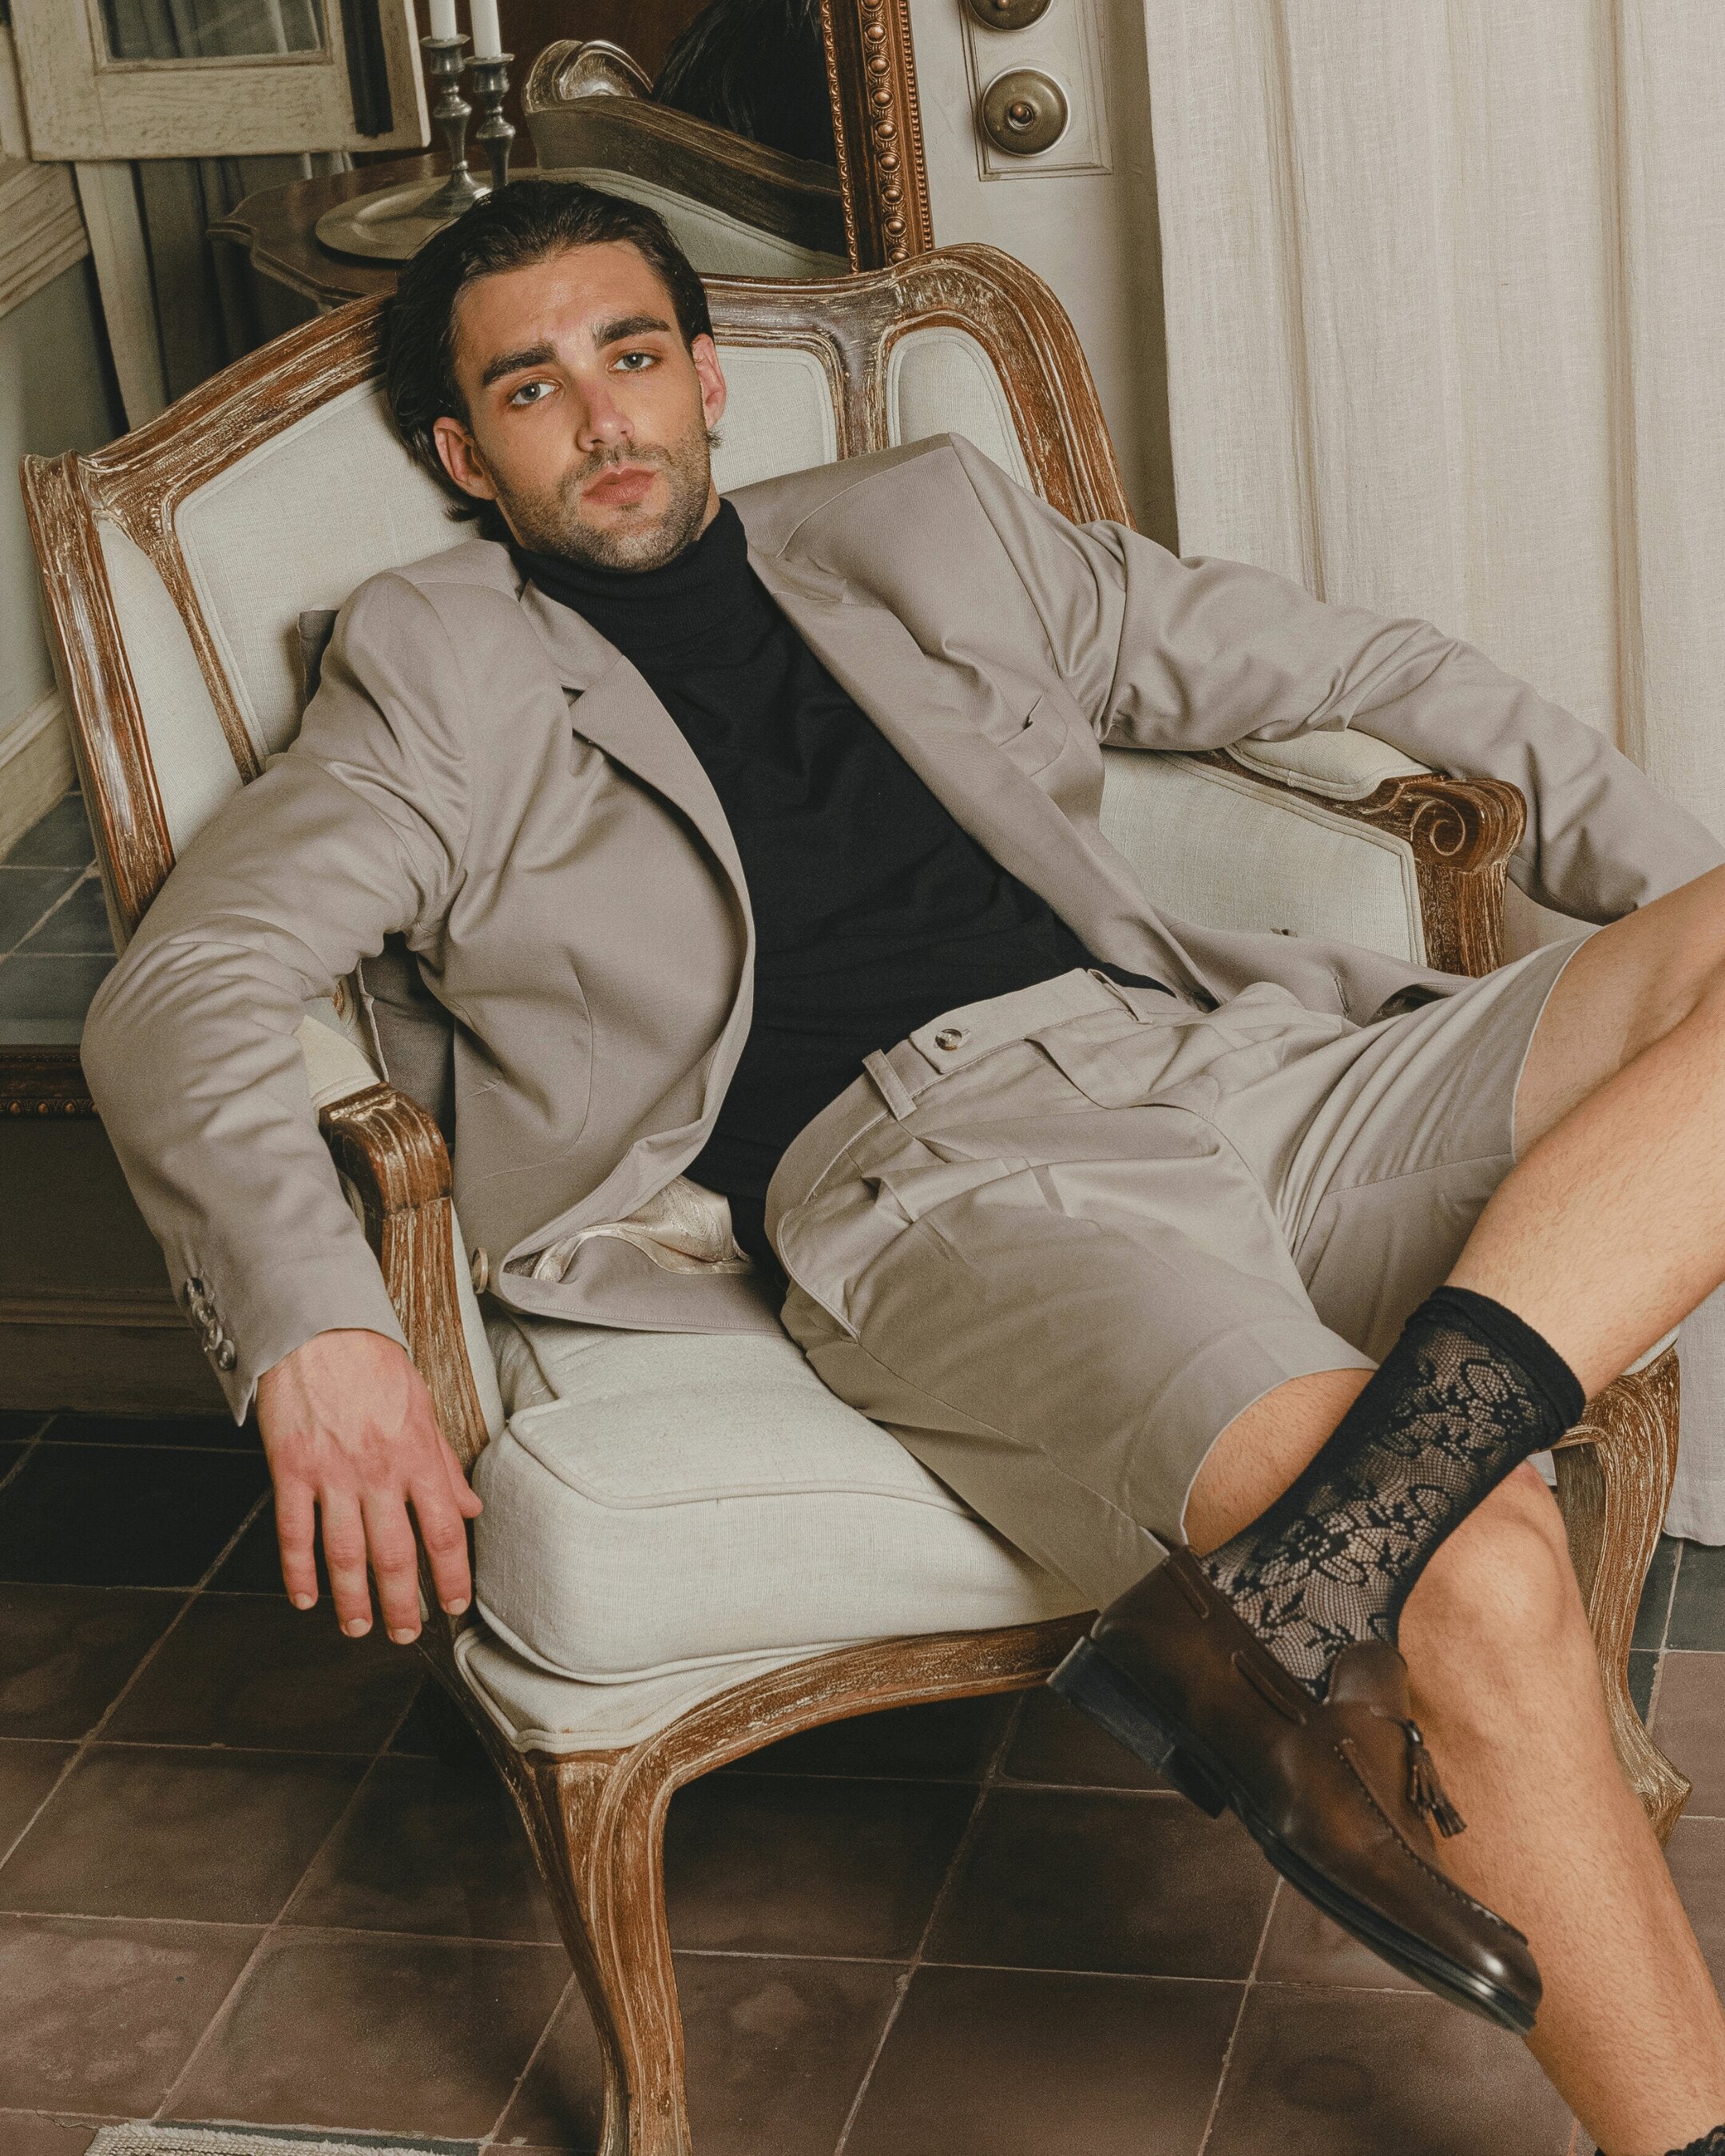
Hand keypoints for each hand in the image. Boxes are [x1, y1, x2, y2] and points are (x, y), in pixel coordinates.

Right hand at [256, 1327, 482, 1641]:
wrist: (318, 1328)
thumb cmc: (372, 1361)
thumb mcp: (424, 1406)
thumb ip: (445, 1463)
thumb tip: (471, 1505)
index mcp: (418, 1456)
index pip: (445, 1530)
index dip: (453, 1574)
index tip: (456, 1603)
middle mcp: (379, 1472)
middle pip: (396, 1554)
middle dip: (403, 1603)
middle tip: (404, 1633)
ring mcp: (332, 1474)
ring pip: (345, 1554)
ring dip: (353, 1599)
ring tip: (359, 1626)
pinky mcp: (291, 1470)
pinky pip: (294, 1533)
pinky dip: (299, 1572)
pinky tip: (306, 1597)